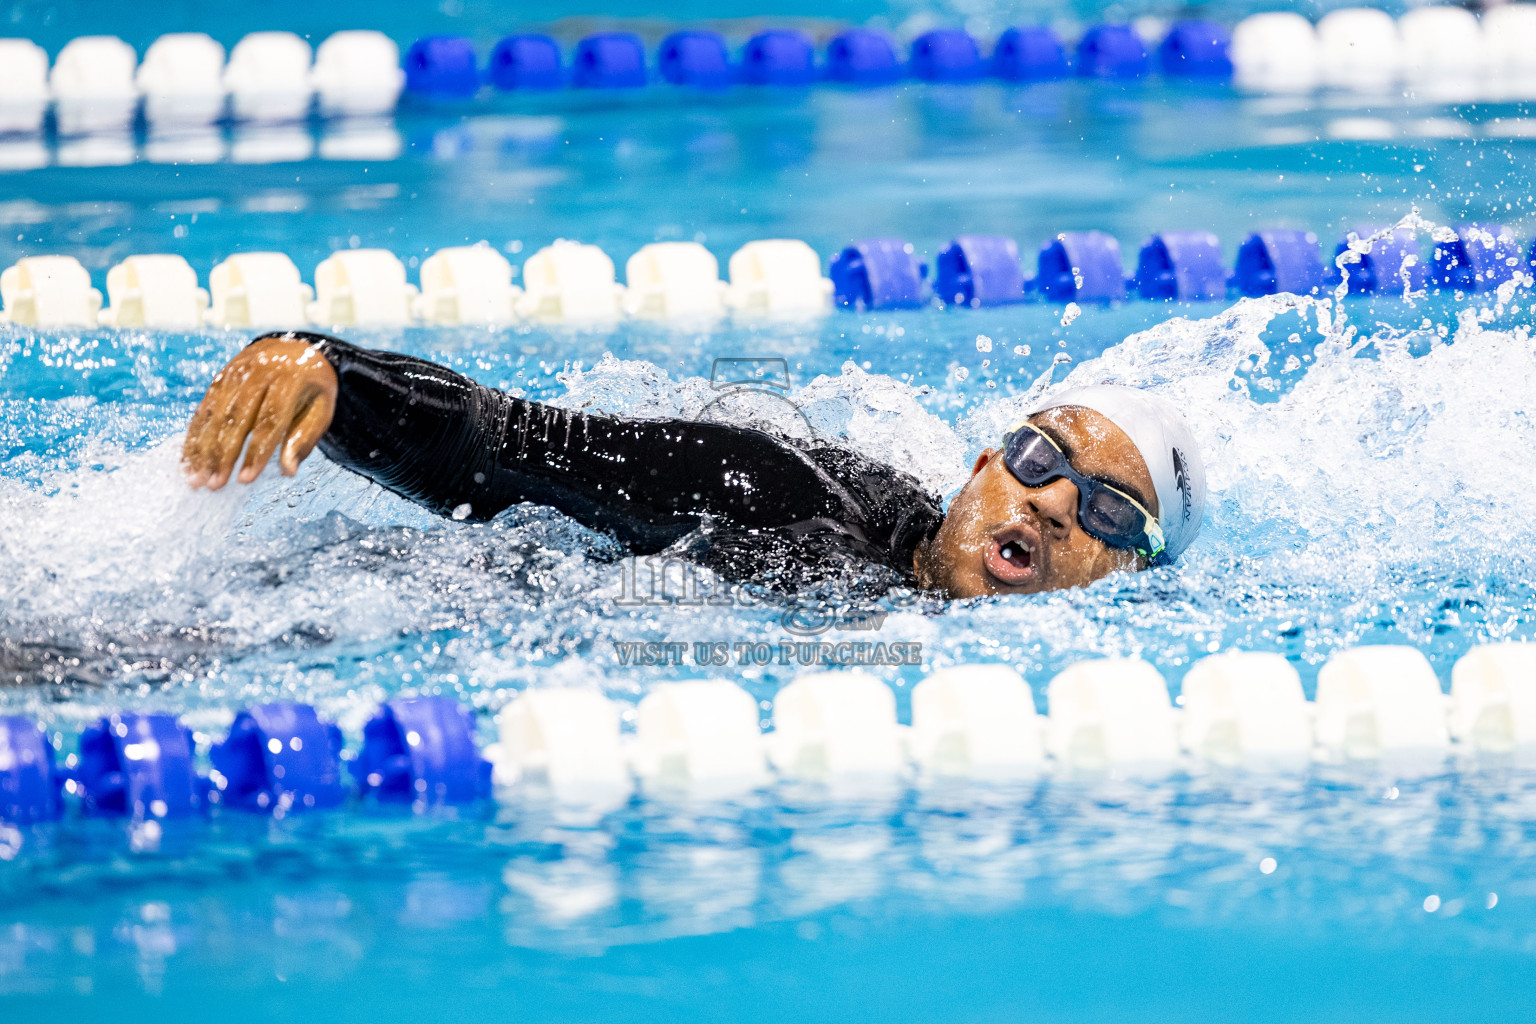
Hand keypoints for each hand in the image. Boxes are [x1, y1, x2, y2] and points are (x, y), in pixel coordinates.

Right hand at [182, 336, 337, 489]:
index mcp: (289, 379)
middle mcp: (258, 373)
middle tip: (214, 485)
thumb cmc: (311, 389)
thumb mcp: (321, 410)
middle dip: (223, 455)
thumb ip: (304, 438)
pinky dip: (194, 437)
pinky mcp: (219, 378)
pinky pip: (203, 409)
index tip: (245, 480)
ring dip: (202, 449)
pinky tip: (188, 461)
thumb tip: (288, 471)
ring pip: (214, 414)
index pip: (269, 421)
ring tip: (196, 480)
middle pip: (236, 418)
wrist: (295, 349)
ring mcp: (235, 372)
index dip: (256, 452)